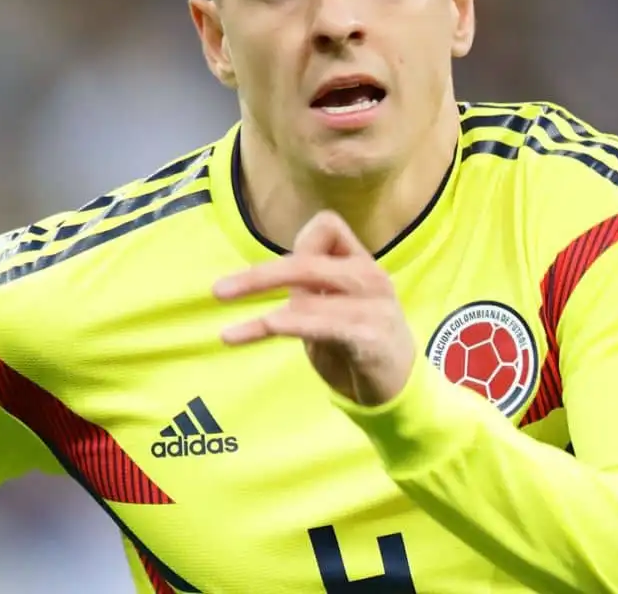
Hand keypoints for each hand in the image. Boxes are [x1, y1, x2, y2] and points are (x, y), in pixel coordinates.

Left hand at [214, 211, 417, 406]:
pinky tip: (263, 328)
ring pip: (308, 296)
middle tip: (219, 292)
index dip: (297, 242)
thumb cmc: (357, 345)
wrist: (399, 390)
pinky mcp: (369, 337)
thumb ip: (307, 288)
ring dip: (263, 314)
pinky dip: (287, 323)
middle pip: (306, 260)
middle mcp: (369, 276)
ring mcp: (373, 306)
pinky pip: (320, 322)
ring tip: (229, 334)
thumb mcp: (330, 310)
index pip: (327, 226)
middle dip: (258, 277)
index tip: (273, 272)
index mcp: (360, 263)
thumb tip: (266, 273)